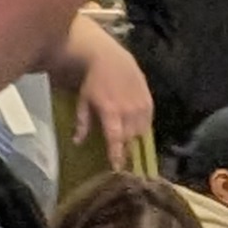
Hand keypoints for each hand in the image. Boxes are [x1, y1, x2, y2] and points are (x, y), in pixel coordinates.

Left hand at [53, 14, 154, 172]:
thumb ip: (82, 123)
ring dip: (133, 139)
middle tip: (120, 157)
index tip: (117, 168)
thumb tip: (78, 143)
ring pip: (141, 131)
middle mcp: (129, 110)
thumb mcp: (83, 102)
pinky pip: (149, 121)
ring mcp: (141, 104)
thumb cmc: (93, 82)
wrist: (111, 59)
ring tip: (126, 143)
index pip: (116, 139)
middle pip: (130, 138)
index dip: (117, 155)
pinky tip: (135, 129)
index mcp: (111, 111)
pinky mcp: (149, 100)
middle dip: (125, 149)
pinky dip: (142, 128)